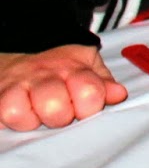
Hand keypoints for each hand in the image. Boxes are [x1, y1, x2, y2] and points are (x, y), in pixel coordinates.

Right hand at [0, 45, 126, 131]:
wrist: (23, 47)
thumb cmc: (60, 64)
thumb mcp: (87, 65)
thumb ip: (103, 82)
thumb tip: (119, 95)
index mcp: (72, 68)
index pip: (89, 91)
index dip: (90, 106)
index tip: (86, 108)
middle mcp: (44, 75)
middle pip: (54, 107)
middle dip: (61, 117)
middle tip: (62, 113)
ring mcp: (17, 85)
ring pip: (20, 113)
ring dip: (31, 120)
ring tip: (38, 114)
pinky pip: (2, 115)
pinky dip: (11, 120)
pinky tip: (21, 114)